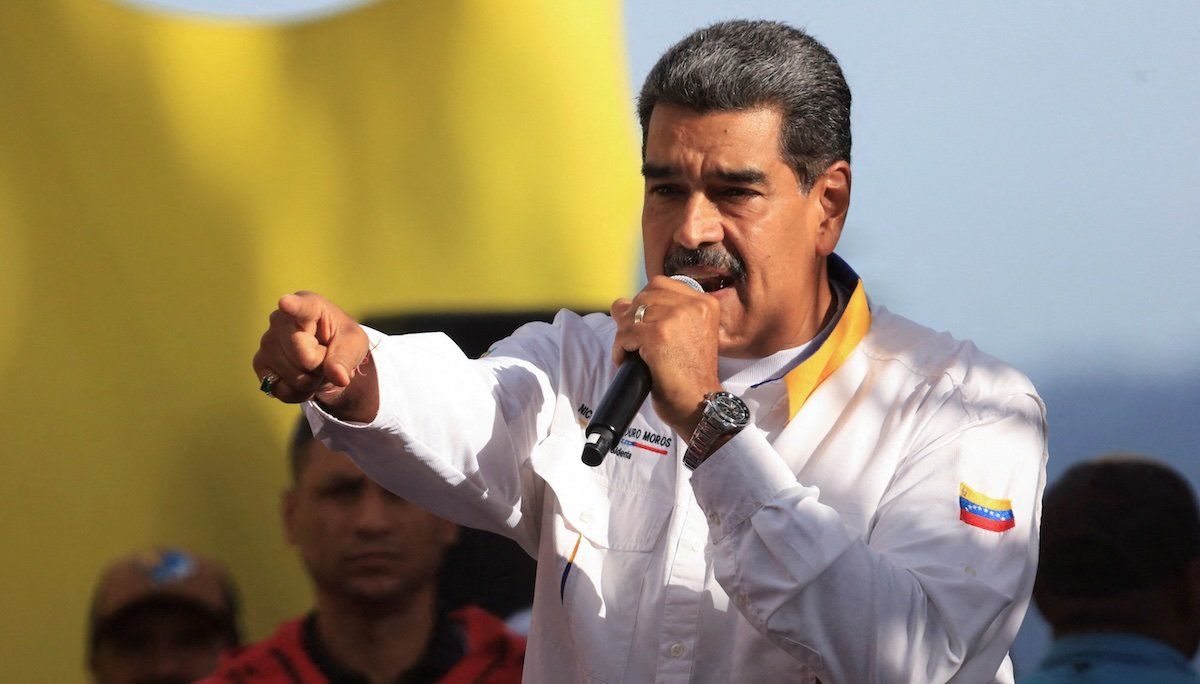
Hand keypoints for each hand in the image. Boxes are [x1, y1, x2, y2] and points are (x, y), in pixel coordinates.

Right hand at [251, 291, 377, 420]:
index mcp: (309, 306)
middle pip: (306, 358)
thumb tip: (339, 378)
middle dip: (322, 367)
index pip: (300, 307)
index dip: (292, 306)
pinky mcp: (259, 363)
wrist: (325, 354)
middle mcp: (280, 320)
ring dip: (312, 381)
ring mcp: (266, 342)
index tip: (285, 303)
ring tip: (313, 365)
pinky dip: (299, 393)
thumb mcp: (354, 344)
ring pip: (297, 379)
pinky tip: (301, 377)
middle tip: (324, 356)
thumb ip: (346, 358)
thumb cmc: (340, 340)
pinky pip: (283, 391)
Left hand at [611, 276, 721, 436]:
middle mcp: (692, 306)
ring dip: (624, 335)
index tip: (644, 325)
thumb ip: (665, 314)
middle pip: (642, 297)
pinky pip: (625, 333)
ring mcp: (674, 319)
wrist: (700, 404)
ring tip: (630, 352)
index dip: (644, 304)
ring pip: (631, 315)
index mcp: (704, 302)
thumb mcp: (690, 334)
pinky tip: (627, 360)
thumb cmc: (692, 375)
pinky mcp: (658, 336)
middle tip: (633, 341)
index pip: (659, 285)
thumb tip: (619, 304)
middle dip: (631, 319)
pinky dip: (620, 348)